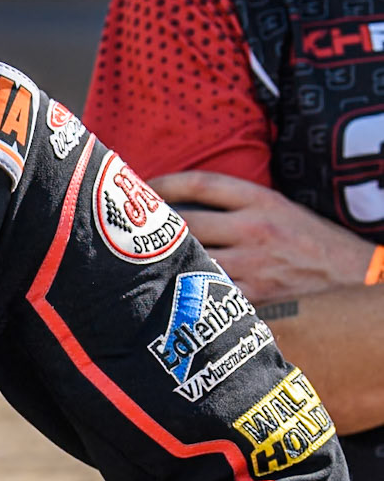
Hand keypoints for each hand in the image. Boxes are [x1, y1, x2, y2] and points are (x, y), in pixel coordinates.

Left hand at [151, 171, 371, 303]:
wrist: (353, 277)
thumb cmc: (313, 242)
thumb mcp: (281, 208)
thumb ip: (240, 205)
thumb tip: (187, 204)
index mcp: (262, 200)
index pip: (201, 184)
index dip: (164, 183)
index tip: (142, 187)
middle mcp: (254, 229)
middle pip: (186, 222)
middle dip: (152, 225)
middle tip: (126, 227)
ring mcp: (253, 265)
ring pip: (191, 259)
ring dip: (163, 260)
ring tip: (137, 260)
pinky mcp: (253, 297)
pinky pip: (208, 291)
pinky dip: (185, 289)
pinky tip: (166, 290)